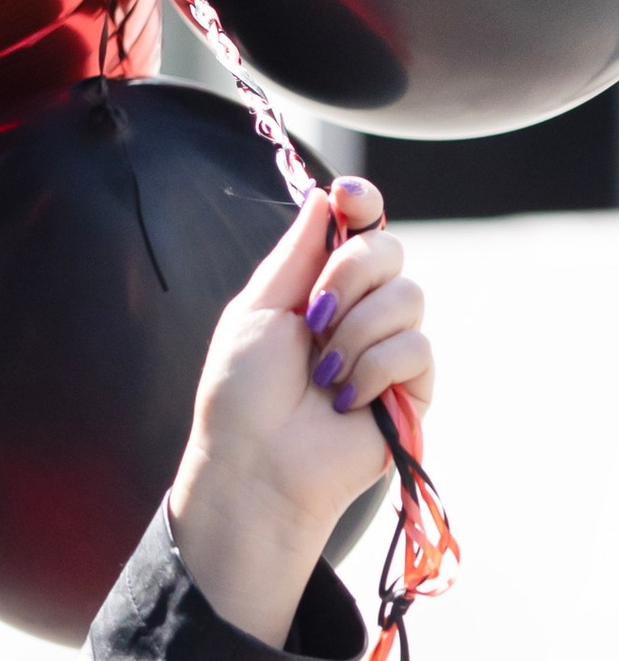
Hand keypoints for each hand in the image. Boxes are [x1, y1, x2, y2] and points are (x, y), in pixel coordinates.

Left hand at [167, 174, 436, 648]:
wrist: (255, 463)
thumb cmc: (242, 394)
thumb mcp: (257, 308)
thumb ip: (296, 252)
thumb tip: (325, 197)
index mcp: (319, 287)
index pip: (359, 228)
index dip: (362, 204)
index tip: (349, 199)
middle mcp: (361, 310)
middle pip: (390, 249)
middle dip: (347, 275)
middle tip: (311, 316)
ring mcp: (390, 348)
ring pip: (408, 295)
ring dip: (355, 330)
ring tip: (322, 372)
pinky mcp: (414, 388)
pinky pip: (417, 346)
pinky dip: (374, 368)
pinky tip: (345, 398)